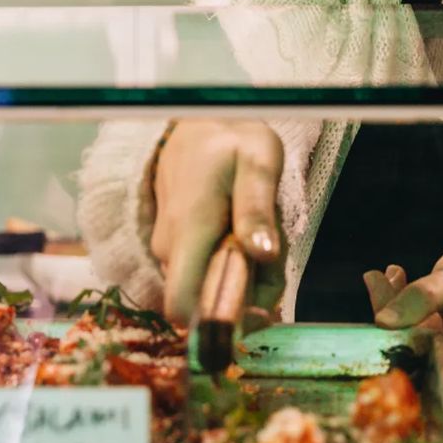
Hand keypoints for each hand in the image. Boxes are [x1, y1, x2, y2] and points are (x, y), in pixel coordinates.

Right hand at [150, 119, 285, 325]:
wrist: (197, 124)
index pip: (183, 304)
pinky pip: (208, 271)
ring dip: (246, 272)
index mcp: (189, 228)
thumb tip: (263, 255)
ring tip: (260, 228)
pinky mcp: (176, 250)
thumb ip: (257, 210)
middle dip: (249, 289)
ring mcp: (169, 250)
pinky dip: (234, 261)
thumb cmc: (232, 142)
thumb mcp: (258, 163)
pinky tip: (244, 230)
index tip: (259, 304)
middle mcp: (170, 247)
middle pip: (209, 300)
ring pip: (212, 285)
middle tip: (272, 247)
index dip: (219, 318)